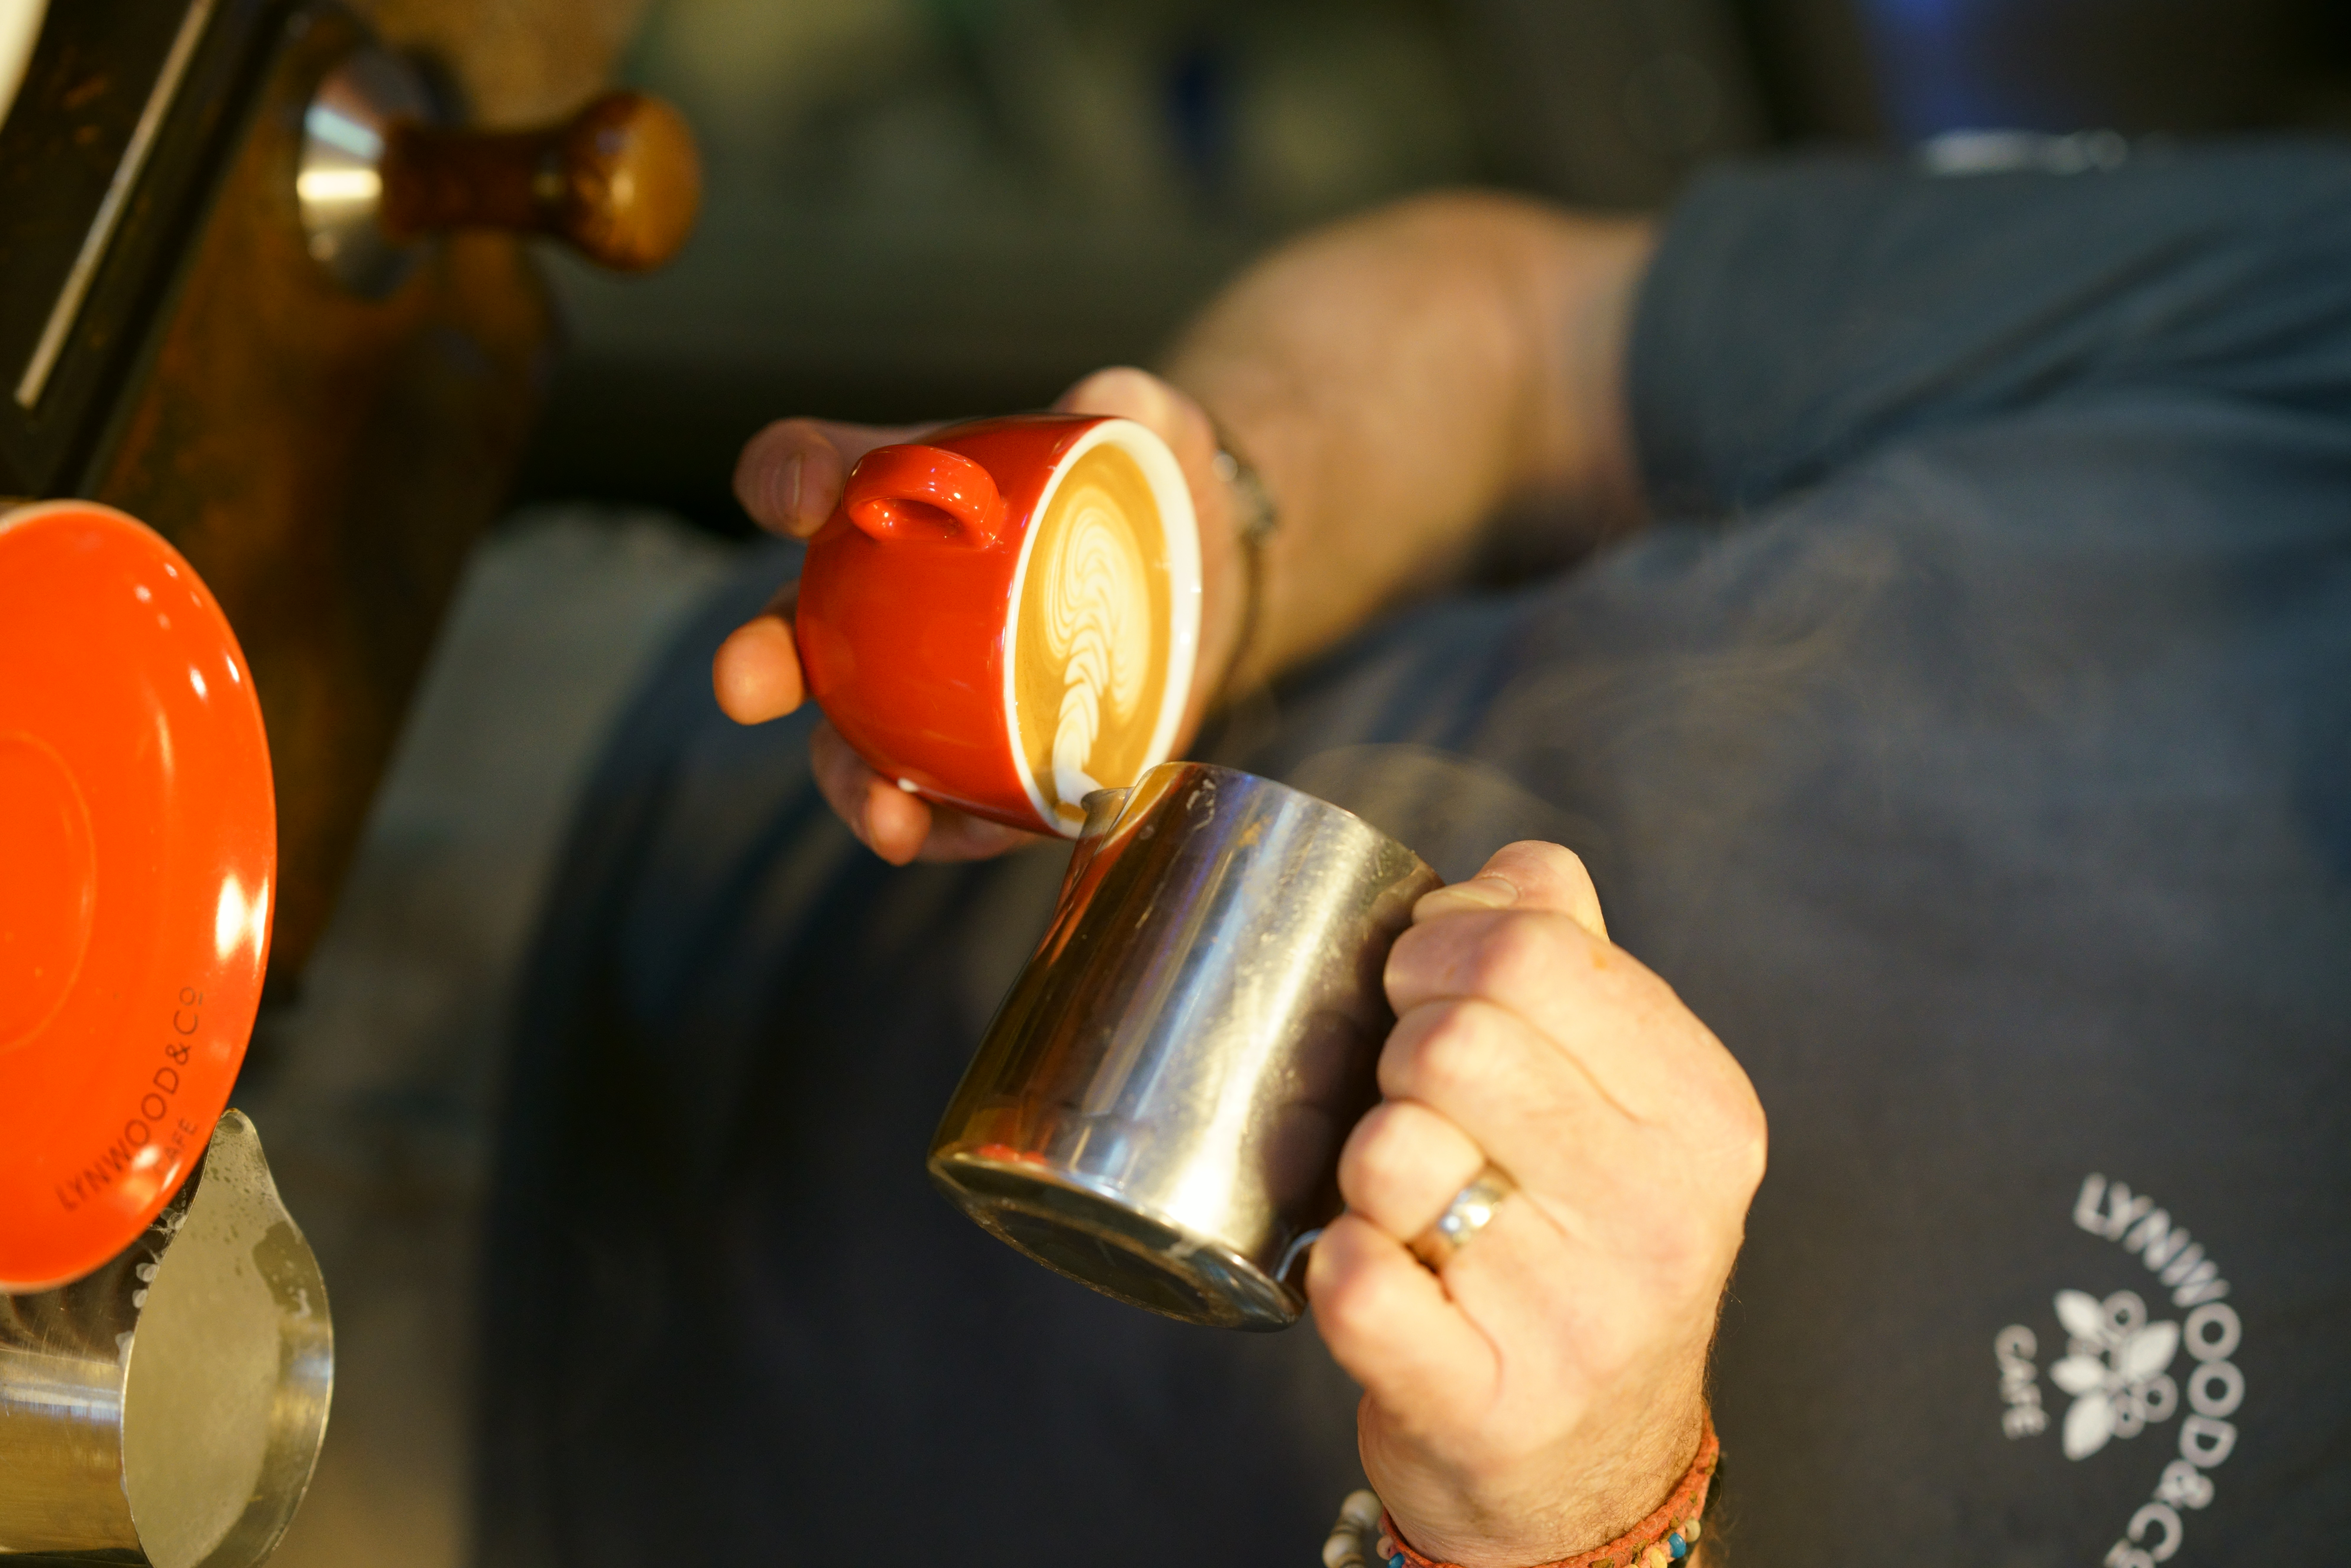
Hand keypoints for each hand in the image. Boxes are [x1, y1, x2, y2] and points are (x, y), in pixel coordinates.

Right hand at [711, 368, 1246, 864]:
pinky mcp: (1000, 763)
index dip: (787, 477)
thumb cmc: (1142, 484)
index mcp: (900, 501)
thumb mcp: (1144, 429)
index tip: (803, 495)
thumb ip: (1131, 405)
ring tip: (883, 817)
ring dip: (856, 785)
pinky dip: (959, 829)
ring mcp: (934, 695)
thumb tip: (1108, 401)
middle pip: (798, 633)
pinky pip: (960, 810)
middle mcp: (891, 606)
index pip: (812, 472)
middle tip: (743, 682)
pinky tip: (969, 836)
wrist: (1203, 574)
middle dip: (763, 661)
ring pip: (862, 748)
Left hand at [1308, 842, 1765, 1567]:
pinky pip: (1358, 1282)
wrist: (1588, 1465)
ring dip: (1365, 1165)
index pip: (1532, 946)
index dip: (1437, 946)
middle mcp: (1660, 1213)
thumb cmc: (1579, 1245)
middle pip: (1455, 1038)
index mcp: (1701, 1113)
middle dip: (1397, 1052)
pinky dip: (1337, 1264)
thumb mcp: (1619, 1102)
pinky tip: (1374, 1271)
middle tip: (1412, 1102)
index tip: (1421, 988)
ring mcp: (1578, 1317)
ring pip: (1393, 1153)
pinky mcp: (1485, 1402)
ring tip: (1406, 1200)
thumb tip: (1512, 870)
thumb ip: (1571, 965)